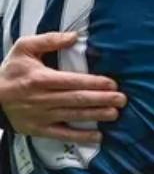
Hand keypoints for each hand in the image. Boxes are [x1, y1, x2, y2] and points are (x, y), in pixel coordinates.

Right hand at [0, 32, 125, 143]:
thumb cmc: (11, 71)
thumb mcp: (24, 48)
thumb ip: (49, 40)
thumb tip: (74, 37)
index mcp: (40, 79)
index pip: (71, 82)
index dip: (93, 83)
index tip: (112, 83)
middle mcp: (42, 99)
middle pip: (76, 99)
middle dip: (101, 99)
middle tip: (122, 99)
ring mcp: (40, 116)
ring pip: (72, 116)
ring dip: (95, 115)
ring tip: (115, 114)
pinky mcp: (38, 129)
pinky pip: (62, 134)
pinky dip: (80, 136)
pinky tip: (97, 136)